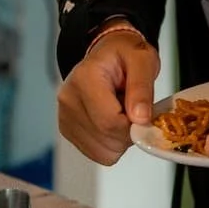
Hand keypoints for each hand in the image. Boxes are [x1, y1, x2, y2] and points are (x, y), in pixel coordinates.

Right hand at [57, 25, 160, 166]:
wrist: (108, 54)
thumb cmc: (125, 55)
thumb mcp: (143, 60)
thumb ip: (142, 88)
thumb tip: (140, 119)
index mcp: (84, 78)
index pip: (109, 121)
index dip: (132, 126)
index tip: (144, 115)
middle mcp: (68, 99)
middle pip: (105, 137)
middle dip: (128, 133)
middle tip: (135, 112)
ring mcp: (65, 116)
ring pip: (101, 152)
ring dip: (120, 140)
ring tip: (122, 114)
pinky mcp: (67, 130)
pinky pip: (96, 153)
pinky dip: (111, 145)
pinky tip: (113, 123)